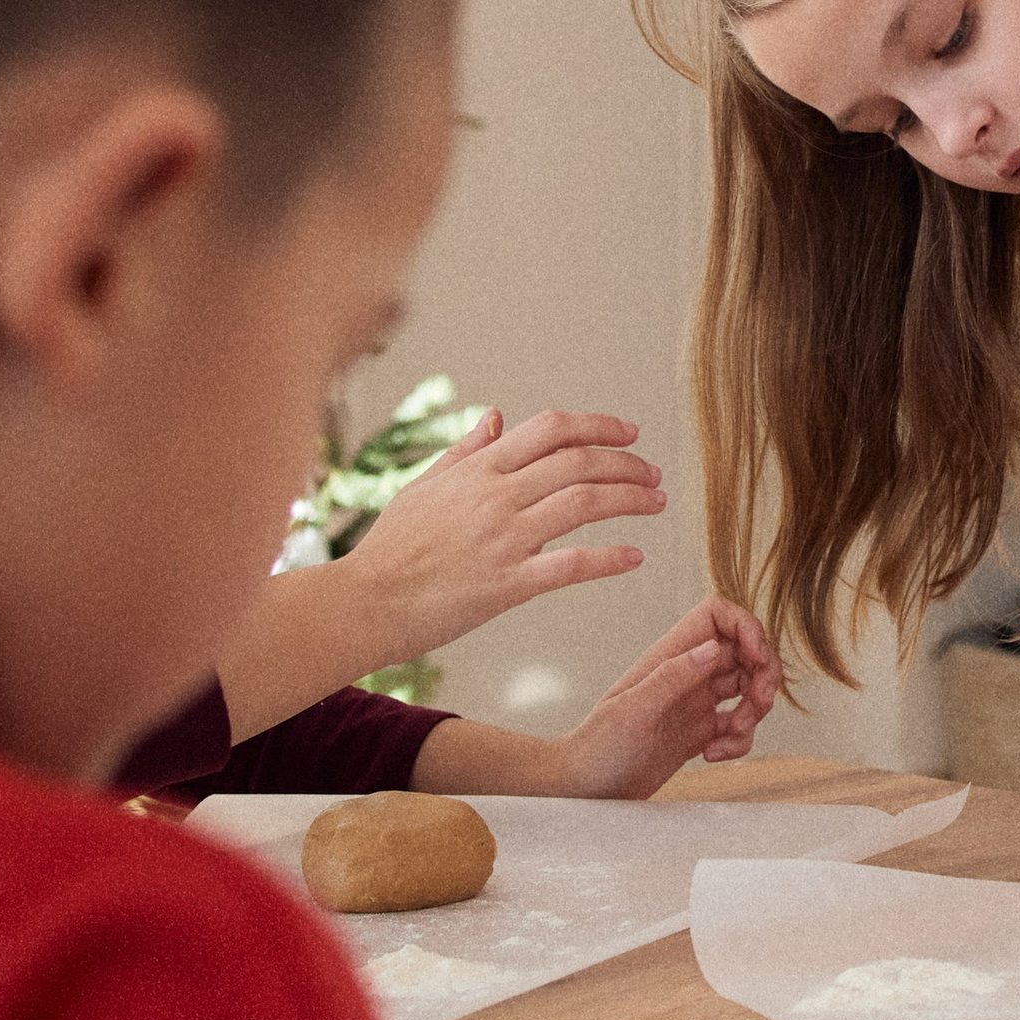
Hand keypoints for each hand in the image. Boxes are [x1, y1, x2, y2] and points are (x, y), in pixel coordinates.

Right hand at [345, 406, 663, 657]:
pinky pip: (571, 565)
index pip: (551, 428)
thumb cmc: (390, 548)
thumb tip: (496, 417)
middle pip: (579, 462)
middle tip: (652, 473)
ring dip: (630, 499)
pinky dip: (610, 558)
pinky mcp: (507, 585)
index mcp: (478, 469)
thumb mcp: (423, 487)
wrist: (363, 603)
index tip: (628, 433)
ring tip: (655, 503)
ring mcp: (503, 539)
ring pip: (584, 503)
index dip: (598, 425)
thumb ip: (465, 452)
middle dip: (626, 463)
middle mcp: (495, 496)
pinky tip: (635, 557)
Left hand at [547, 596, 780, 795]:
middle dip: (763, 675)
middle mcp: (686, 674)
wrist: (585, 790)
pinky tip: (712, 755)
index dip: (746, 628)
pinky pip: (737, 726)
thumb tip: (713, 648)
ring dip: (754, 711)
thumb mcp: (633, 712)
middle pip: (745, 652)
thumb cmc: (598, 749)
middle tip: (757, 703)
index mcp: (670, 656)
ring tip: (731, 735)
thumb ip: (672, 677)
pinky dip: (739, 740)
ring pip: (747, 688)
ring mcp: (695, 703)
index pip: (717, 615)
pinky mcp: (699, 732)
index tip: (756, 659)